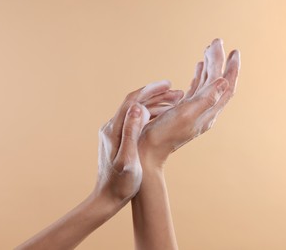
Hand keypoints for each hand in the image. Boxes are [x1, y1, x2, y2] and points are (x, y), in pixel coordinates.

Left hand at [95, 80, 182, 204]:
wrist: (107, 198)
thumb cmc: (119, 185)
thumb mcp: (128, 161)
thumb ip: (131, 133)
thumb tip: (138, 108)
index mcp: (113, 130)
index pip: (132, 102)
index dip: (150, 91)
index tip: (168, 85)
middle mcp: (112, 127)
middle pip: (135, 104)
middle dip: (157, 96)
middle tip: (178, 93)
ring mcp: (115, 133)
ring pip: (137, 112)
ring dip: (156, 105)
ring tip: (177, 102)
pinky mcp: (120, 139)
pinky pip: (137, 121)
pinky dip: (152, 116)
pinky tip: (164, 117)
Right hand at [139, 39, 240, 165]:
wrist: (148, 151)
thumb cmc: (163, 134)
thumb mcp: (186, 116)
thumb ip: (206, 99)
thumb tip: (224, 81)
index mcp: (208, 112)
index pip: (226, 86)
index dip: (231, 68)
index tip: (233, 50)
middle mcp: (205, 111)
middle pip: (217, 81)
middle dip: (219, 61)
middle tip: (217, 42)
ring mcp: (195, 111)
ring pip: (208, 84)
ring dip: (209, 66)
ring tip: (209, 49)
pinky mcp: (184, 110)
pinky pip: (197, 89)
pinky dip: (199, 76)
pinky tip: (198, 67)